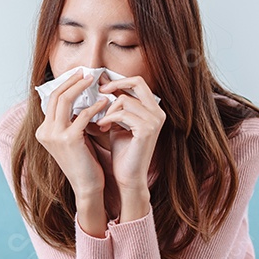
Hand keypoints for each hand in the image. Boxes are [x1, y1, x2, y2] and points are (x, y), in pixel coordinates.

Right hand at [34, 69, 109, 199]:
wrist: (87, 186)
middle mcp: (45, 132)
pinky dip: (95, 107)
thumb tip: (80, 97)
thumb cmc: (84, 162)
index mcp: (43, 131)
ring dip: (80, 88)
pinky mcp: (69, 139)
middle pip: (55, 96)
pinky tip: (105, 103)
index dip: (65, 85)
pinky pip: (82, 115)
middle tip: (85, 72)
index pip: (51, 100)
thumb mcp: (73, 137)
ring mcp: (55, 136)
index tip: (78, 76)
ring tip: (94, 80)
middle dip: (71, 81)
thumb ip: (71, 120)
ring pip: (65, 100)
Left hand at [95, 75, 164, 196]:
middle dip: (115, 84)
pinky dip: (109, 119)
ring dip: (107, 110)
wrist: (129, 177)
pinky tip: (103, 127)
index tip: (102, 86)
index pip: (138, 83)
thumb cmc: (123, 152)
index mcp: (153, 110)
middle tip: (100, 91)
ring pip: (125, 100)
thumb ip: (115, 106)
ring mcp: (154, 120)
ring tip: (101, 123)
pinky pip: (123, 114)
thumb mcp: (118, 124)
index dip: (119, 81)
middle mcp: (158, 112)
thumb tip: (102, 85)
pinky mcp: (147, 130)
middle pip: (138, 82)